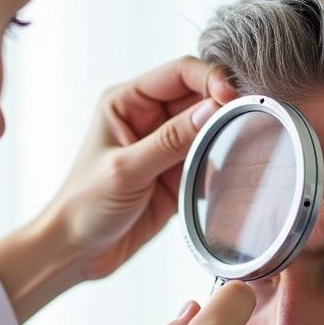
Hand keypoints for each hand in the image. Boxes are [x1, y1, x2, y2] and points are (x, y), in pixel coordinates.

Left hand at [43, 56, 235, 280]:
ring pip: (208, 130)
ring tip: (240, 150)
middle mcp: (148, 119)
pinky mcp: (176, 176)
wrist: (76, 252)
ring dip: (224, 138)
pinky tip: (225, 177)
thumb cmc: (83, 206)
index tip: (232, 98)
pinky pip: (208, 161)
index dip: (210, 78)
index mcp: (127, 102)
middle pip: (198, 98)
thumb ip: (170, 140)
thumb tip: (212, 109)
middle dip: (223, 108)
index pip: (179, 73)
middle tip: (247, 123)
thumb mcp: (126, 170)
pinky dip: (220, 167)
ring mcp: (164, 148)